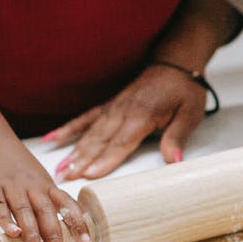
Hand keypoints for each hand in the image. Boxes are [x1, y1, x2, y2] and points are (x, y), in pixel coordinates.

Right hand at [0, 132, 89, 241]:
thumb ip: (44, 201)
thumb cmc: (13, 163)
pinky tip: (13, 234)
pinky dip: (5, 221)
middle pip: (47, 214)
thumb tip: (55, 232)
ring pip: (25, 213)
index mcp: (46, 185)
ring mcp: (11, 187)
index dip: (78, 224)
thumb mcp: (36, 178)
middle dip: (56, 239)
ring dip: (34, 235)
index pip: (67, 205)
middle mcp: (32, 187)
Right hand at [44, 64, 206, 180]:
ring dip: (74, 151)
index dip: (105, 159)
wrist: (176, 63)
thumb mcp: (190, 114)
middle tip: (65, 178)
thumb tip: (175, 161)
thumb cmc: (184, 90)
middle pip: (100, 141)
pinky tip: (52, 138)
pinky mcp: (110, 106)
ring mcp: (113, 108)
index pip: (121, 142)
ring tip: (58, 168)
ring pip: (90, 133)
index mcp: (143, 115)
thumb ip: (177, 137)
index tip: (90, 174)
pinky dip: (69, 128)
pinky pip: (85, 118)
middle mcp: (123, 111)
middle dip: (81, 161)